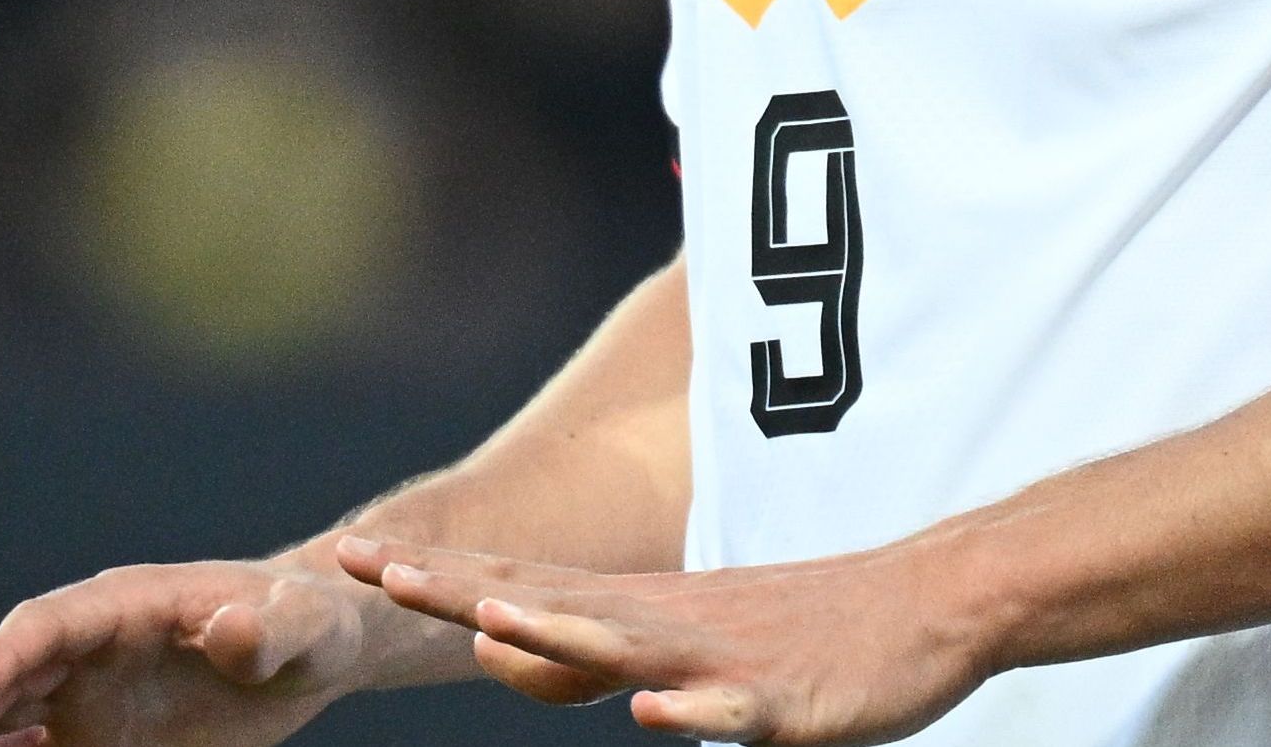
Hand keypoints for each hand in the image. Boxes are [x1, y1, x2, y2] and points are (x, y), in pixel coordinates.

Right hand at [0, 559, 379, 746]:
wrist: (310, 647)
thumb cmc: (311, 624)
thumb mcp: (305, 627)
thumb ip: (271, 628)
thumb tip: (233, 630)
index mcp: (122, 602)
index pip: (44, 625)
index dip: (2, 658)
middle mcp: (88, 644)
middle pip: (6, 672)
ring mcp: (84, 691)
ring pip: (2, 716)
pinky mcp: (94, 734)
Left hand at [335, 536, 984, 744]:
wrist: (924, 604)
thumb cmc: (792, 629)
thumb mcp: (674, 642)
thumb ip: (585, 652)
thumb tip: (499, 656)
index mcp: (634, 608)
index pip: (513, 583)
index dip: (431, 572)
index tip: (345, 554)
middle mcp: (664, 619)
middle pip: (543, 599)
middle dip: (454, 587)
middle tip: (365, 565)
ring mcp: (722, 657)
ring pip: (627, 645)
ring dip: (558, 632)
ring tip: (489, 620)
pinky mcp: (783, 699)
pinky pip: (731, 710)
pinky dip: (692, 712)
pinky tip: (653, 715)